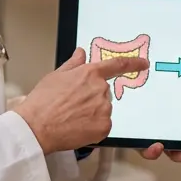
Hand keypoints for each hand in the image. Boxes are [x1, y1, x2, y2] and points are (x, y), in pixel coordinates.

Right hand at [16, 48, 147, 154]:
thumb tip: (81, 53)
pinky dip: (93, 127)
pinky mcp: (104, 126)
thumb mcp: (55, 76)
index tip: (143, 64)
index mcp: (89, 74)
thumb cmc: (42, 102)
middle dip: (93, 97)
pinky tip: (77, 127)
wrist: (37, 126)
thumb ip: (73, 64)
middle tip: (73, 105)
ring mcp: (104, 108)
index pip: (117, 65)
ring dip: (93, 113)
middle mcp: (100, 89)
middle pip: (105, 92)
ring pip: (104, 109)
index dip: (134, 63)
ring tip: (72, 117)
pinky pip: (103, 125)